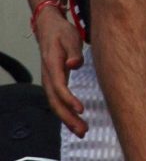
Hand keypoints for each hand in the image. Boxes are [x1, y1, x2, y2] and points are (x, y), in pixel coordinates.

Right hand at [36, 10, 86, 137]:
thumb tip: (74, 64)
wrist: (49, 28)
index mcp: (52, 66)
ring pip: (55, 105)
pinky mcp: (53, 83)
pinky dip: (66, 113)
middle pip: (55, 102)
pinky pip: (57, 102)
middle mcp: (48, 77)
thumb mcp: (70, 37)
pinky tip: (75, 122)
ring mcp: (49, 81)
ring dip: (67, 119)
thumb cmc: (61, 32)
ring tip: (82, 131)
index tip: (81, 110)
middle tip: (83, 130)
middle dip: (68, 118)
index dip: (69, 100)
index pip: (59, 87)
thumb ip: (74, 52)